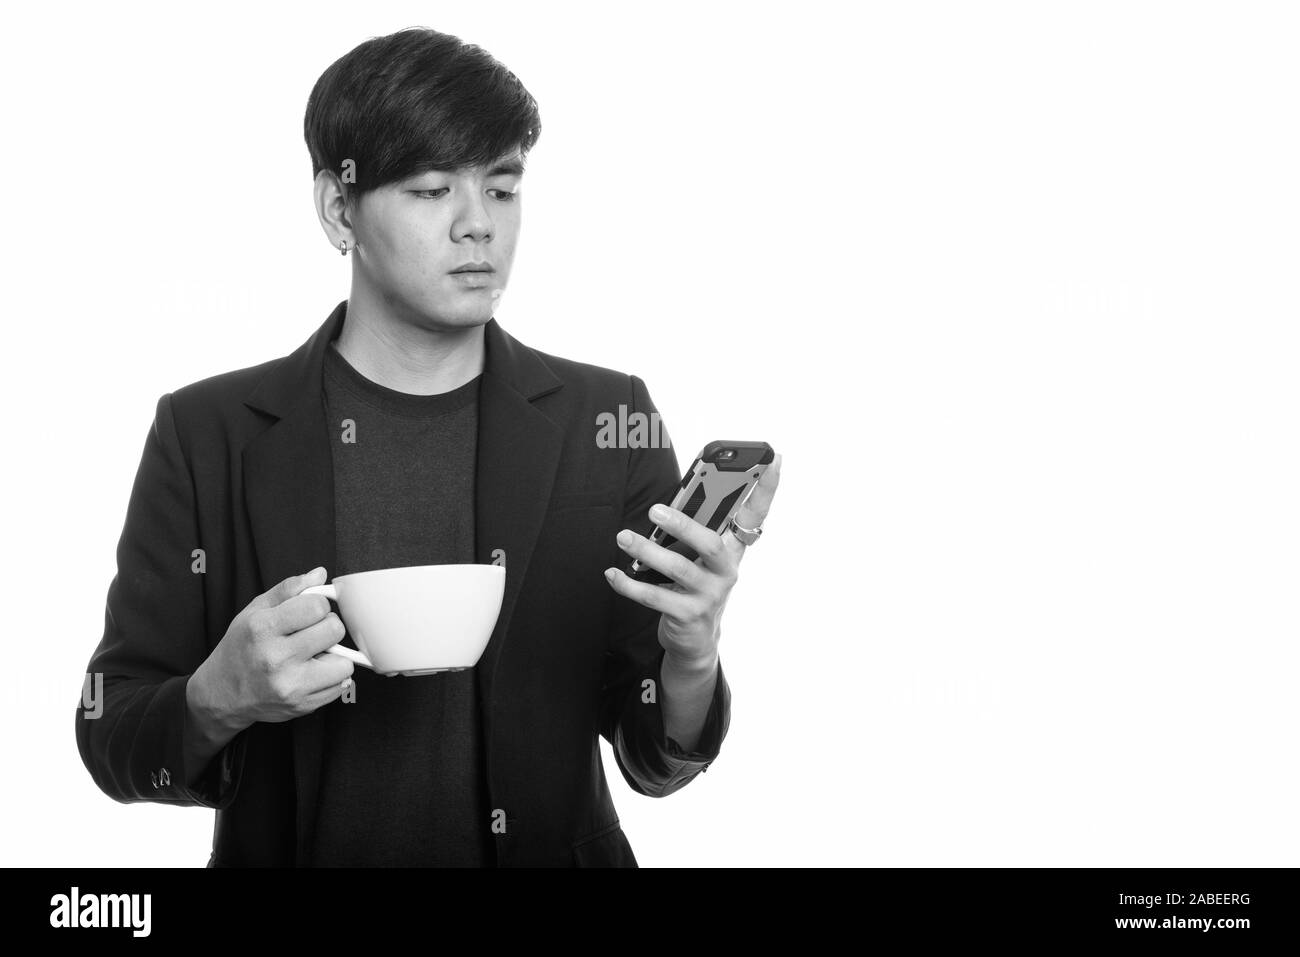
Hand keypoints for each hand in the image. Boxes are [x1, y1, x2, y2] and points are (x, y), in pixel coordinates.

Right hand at [190, 567, 355, 732]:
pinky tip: (312, 674)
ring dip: (335, 657)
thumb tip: (320, 573)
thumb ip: (288, 589)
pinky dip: (331, 678)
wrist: (222, 694)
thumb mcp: (254, 611)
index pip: (317, 606)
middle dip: (328, 628)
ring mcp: (290, 685)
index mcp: (262, 628)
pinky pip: (340, 686)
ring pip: (344, 662)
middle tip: (312, 634)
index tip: (309, 612)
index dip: (318, 606)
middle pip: (334, 630)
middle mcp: (276, 658)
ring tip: (314, 656)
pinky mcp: (301, 706)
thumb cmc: (241, 647)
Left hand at [605, 453, 781, 667]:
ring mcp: (709, 595)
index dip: (766, 489)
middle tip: (654, 511)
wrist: (695, 638)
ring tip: (624, 538)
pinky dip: (630, 585)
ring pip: (678, 569)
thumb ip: (693, 531)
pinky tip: (613, 574)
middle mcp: (726, 571)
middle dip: (683, 525)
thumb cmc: (695, 585)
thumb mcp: (700, 557)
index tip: (774, 460)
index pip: (755, 515)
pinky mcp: (688, 615)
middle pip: (710, 544)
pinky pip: (655, 597)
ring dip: (647, 551)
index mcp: (732, 549)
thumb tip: (666, 505)